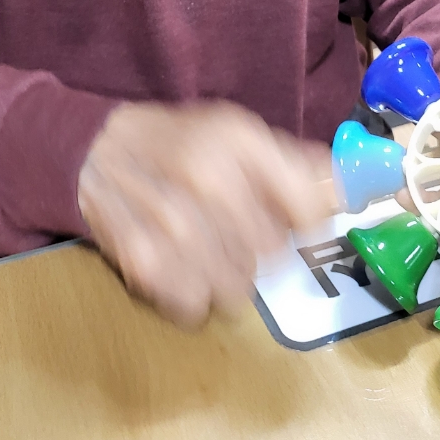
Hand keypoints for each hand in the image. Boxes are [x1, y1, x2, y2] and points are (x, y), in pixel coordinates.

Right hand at [77, 101, 333, 327]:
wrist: (93, 150)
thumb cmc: (175, 142)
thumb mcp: (235, 131)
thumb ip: (292, 162)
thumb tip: (345, 190)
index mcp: (239, 143)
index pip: (307, 210)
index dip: (306, 223)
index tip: (293, 224)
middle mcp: (211, 182)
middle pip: (274, 256)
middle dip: (260, 247)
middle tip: (232, 226)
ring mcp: (177, 227)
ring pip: (239, 289)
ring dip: (225, 275)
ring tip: (202, 244)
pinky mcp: (146, 264)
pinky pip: (195, 307)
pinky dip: (188, 294)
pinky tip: (176, 262)